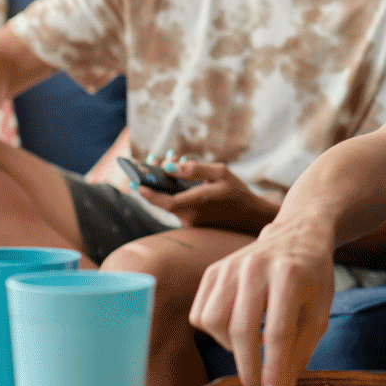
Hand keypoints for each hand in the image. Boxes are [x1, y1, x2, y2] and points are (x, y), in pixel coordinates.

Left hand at [130, 156, 278, 234]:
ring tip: (162, 162)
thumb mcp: (220, 172)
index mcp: (199, 203)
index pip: (166, 202)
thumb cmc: (236, 191)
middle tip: (149, 163)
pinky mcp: (191, 224)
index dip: (149, 194)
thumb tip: (169, 166)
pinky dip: (170, 191)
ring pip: (166, 203)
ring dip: (161, 185)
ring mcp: (190, 222)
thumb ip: (194, 169)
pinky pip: (174, 206)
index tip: (136, 183)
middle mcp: (190, 216)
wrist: (249, 216)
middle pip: (162, 202)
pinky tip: (172, 175)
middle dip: (152, 183)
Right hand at [189, 216, 336, 385]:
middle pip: (241, 329)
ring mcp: (230, 266)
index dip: (274, 369)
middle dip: (248, 368)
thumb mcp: (320, 311)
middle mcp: (256, 267)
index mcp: (290, 275)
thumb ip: (301, 350)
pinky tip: (235, 330)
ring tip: (249, 349)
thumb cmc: (312, 276)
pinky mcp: (213, 270)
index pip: (277, 332)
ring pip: (214, 322)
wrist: (297, 234)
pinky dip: (214, 331)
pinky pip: (200, 313)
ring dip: (230, 348)